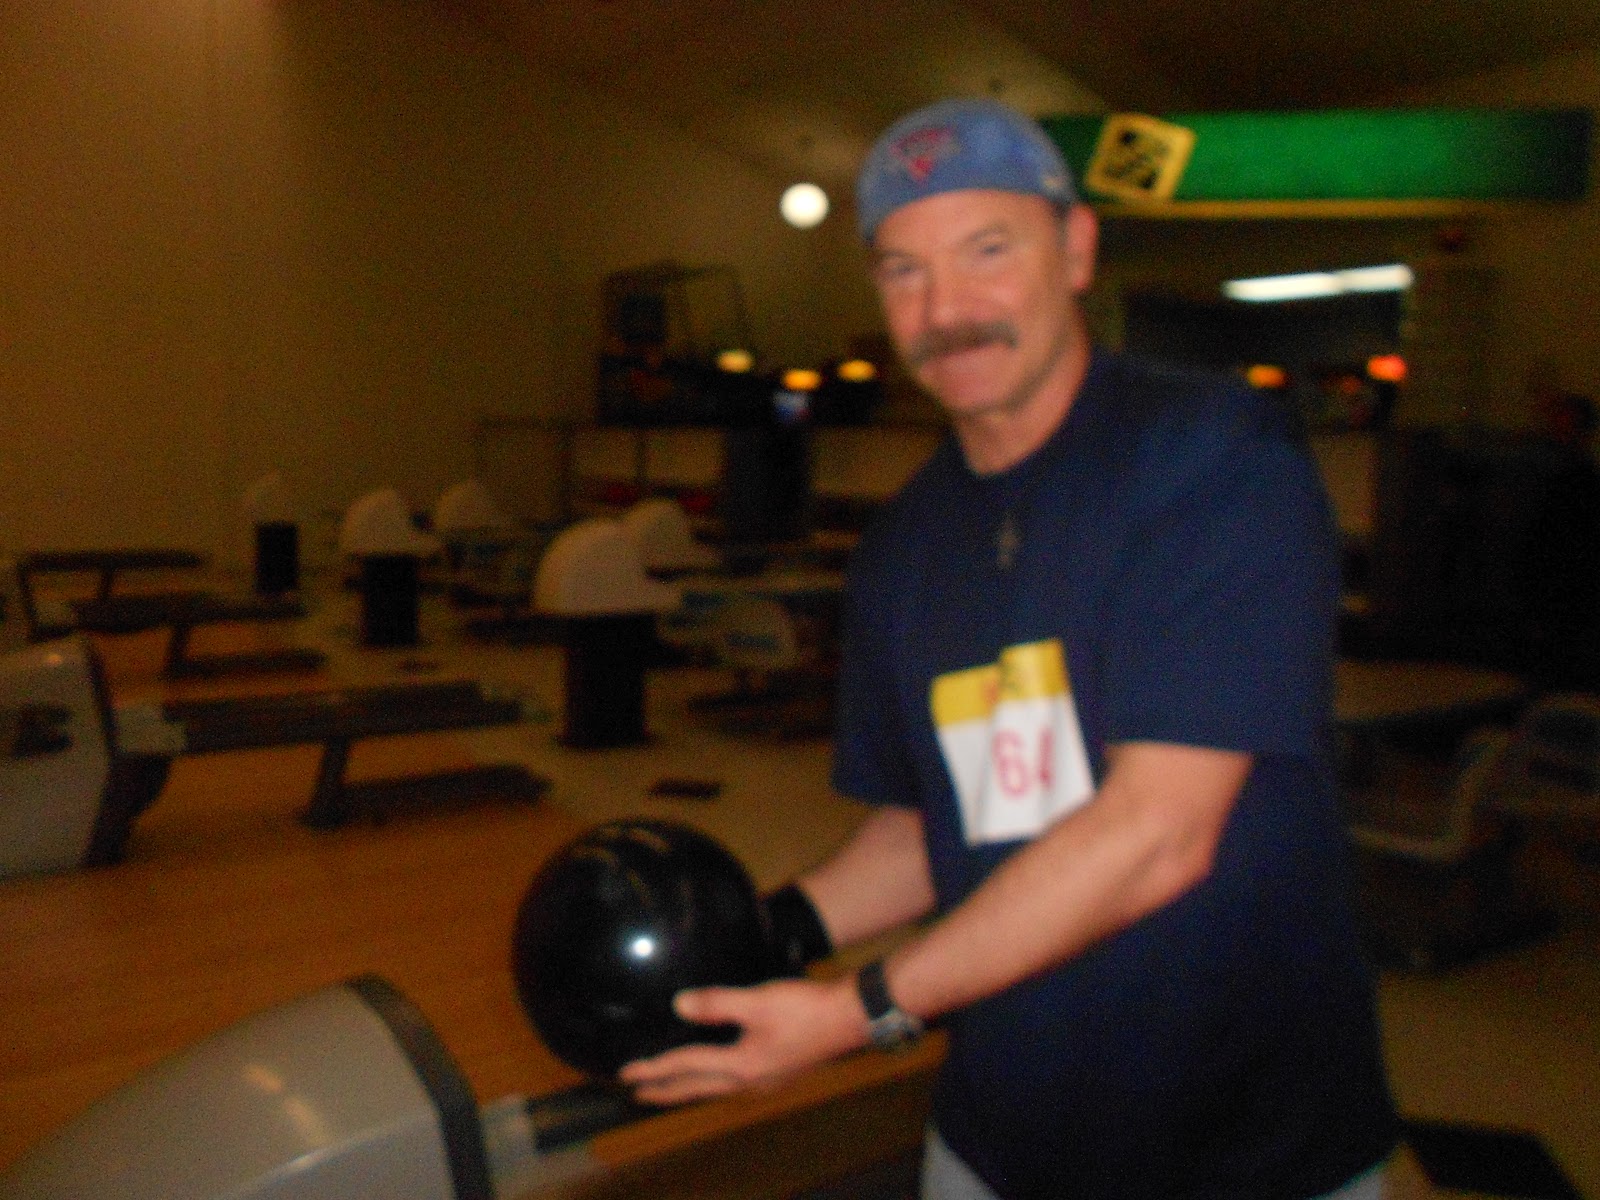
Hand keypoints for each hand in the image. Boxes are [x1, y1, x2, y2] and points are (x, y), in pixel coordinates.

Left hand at [617, 975, 867, 1105]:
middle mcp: (749, 1082)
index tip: (626, 1073)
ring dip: (687, 1088)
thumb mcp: (757, 1001)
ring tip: (668, 1087)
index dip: (654, 1069)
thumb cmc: (806, 1009)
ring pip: (714, 1089)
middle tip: (637, 1093)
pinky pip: (732, 1083)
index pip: (686, 1068)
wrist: (850, 1016)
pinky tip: (715, 1071)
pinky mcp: (777, 1072)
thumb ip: (717, 1003)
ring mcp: (765, 1080)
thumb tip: (680, 1006)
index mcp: (741, 1067)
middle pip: (696, 1089)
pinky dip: (711, 1081)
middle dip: (664, 1091)